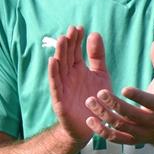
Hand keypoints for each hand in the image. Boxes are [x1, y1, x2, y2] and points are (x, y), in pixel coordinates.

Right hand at [48, 26, 112, 142]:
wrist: (92, 126)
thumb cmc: (96, 100)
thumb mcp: (100, 75)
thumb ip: (97, 56)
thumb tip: (94, 33)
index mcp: (78, 70)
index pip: (75, 51)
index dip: (76, 40)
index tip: (79, 27)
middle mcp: (69, 77)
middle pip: (66, 57)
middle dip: (68, 44)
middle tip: (70, 30)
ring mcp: (63, 88)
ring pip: (59, 69)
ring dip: (59, 54)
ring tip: (62, 40)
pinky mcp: (60, 101)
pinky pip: (55, 86)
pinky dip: (53, 74)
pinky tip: (53, 62)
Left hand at [84, 39, 153, 147]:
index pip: (149, 102)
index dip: (137, 96)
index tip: (123, 88)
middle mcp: (151, 122)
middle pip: (131, 115)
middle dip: (115, 105)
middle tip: (100, 93)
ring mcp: (141, 133)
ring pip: (120, 126)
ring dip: (104, 115)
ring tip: (90, 102)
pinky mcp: (131, 140)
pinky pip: (115, 138)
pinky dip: (102, 131)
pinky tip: (90, 120)